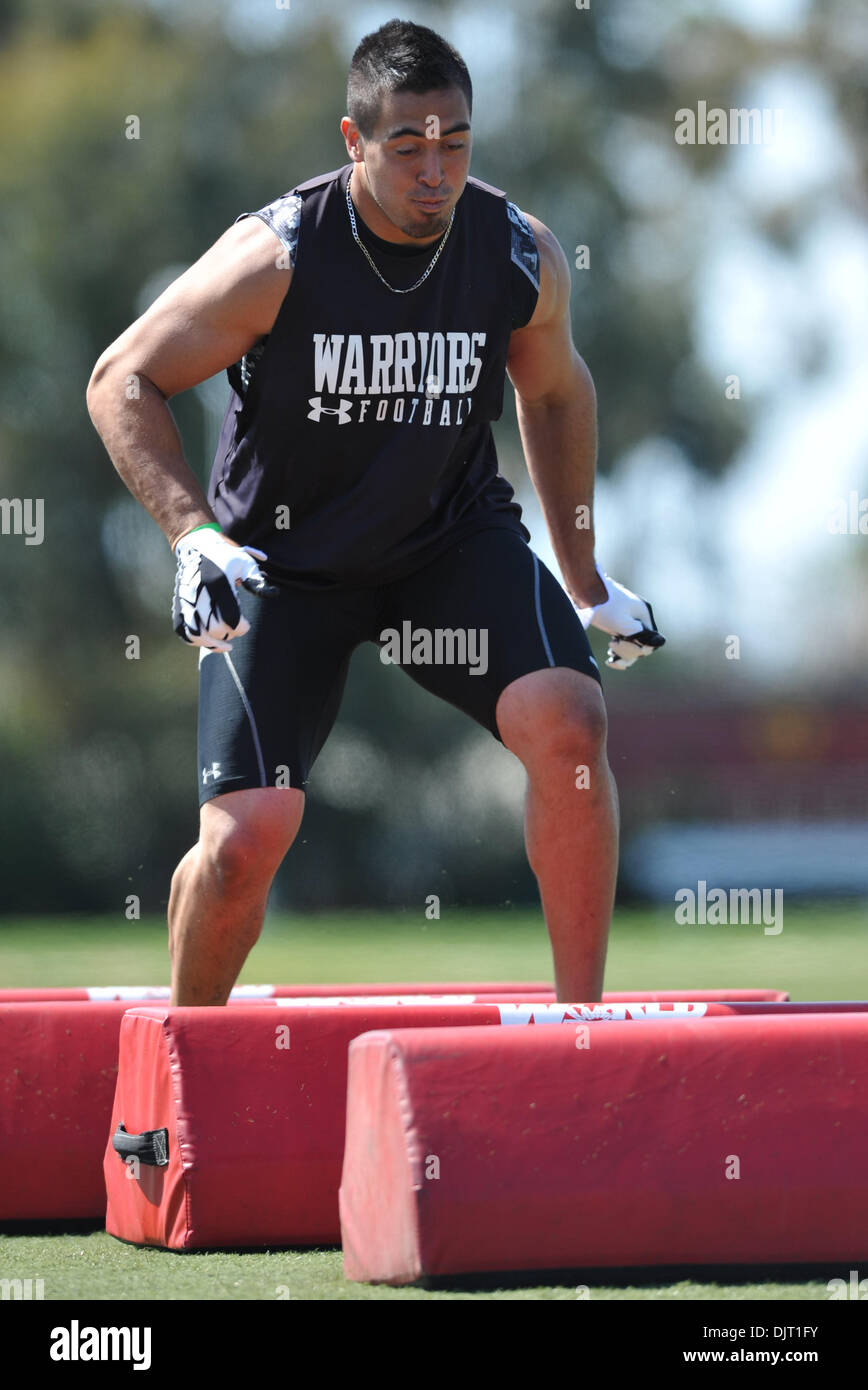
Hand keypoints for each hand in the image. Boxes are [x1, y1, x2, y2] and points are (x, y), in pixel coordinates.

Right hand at [172, 526, 278, 651]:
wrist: (195, 547)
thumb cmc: (225, 556)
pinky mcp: (179, 604)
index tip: (246, 624)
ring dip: (212, 642)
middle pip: (214, 628)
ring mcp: (187, 600)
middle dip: (228, 634)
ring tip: (224, 644)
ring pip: (197, 633)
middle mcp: (200, 593)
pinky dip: (194, 640)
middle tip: (235, 630)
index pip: (230, 617)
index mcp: (218, 583)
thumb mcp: (244, 562)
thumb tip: (272, 593)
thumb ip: (257, 579)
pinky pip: (182, 630)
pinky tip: (207, 641)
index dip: (240, 627)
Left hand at [574, 569, 665, 670]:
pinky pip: (624, 636)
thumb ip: (640, 635)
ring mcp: (629, 615)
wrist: (583, 588)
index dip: (638, 649)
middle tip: (611, 647)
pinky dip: (618, 645)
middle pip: (642, 641)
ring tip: (611, 653)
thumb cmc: (602, 606)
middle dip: (628, 650)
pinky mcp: (619, 617)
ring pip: (632, 640)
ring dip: (623, 650)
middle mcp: (639, 614)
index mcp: (644, 612)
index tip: (619, 645)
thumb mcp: (622, 624)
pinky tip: (610, 652)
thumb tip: (658, 642)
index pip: (651, 640)